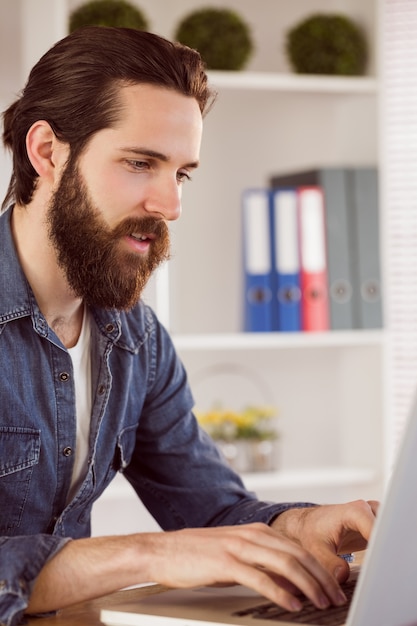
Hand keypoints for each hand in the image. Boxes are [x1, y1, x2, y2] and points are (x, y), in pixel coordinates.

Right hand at [143, 523, 348, 612]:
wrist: (163, 551)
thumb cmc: (199, 555)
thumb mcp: (237, 555)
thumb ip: (263, 563)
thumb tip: (291, 582)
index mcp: (257, 531)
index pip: (299, 549)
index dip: (321, 569)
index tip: (334, 588)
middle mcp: (252, 535)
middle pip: (298, 555)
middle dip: (322, 579)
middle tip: (336, 599)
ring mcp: (239, 547)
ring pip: (285, 564)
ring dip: (308, 585)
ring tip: (321, 603)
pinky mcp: (226, 563)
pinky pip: (261, 578)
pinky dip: (281, 592)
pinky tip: (292, 605)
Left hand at [271, 499, 378, 582]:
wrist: (308, 525)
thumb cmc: (311, 532)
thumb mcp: (316, 549)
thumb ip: (329, 562)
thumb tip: (343, 575)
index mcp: (353, 512)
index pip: (376, 528)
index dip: (379, 547)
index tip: (377, 563)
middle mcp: (366, 510)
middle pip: (386, 529)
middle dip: (383, 548)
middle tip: (375, 566)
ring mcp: (371, 516)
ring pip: (388, 532)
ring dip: (384, 548)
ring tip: (373, 564)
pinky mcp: (374, 525)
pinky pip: (386, 536)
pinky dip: (383, 548)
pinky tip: (375, 561)